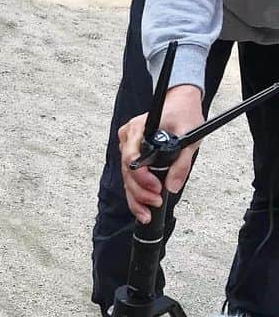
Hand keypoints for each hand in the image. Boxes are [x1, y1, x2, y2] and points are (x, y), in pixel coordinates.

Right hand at [117, 84, 204, 223]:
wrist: (180, 103)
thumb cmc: (184, 114)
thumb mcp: (190, 136)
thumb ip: (181, 163)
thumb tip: (172, 187)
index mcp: (138, 128)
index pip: (131, 157)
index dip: (142, 177)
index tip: (156, 188)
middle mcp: (128, 139)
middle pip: (127, 172)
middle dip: (140, 192)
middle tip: (156, 202)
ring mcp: (126, 148)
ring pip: (126, 179)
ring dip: (136, 198)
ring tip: (147, 213)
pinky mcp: (130, 157)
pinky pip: (129, 178)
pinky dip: (135, 194)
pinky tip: (142, 208)